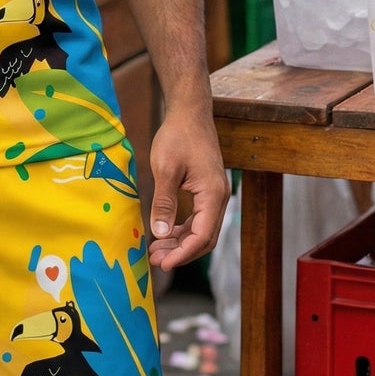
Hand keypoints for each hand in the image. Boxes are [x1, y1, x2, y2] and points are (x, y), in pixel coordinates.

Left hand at [147, 106, 229, 270]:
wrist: (189, 112)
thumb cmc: (178, 135)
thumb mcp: (165, 169)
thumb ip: (164, 202)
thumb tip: (160, 233)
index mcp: (213, 194)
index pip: (201, 236)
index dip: (182, 254)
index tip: (162, 263)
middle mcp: (219, 197)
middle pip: (204, 238)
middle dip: (181, 252)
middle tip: (155, 260)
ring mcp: (215, 194)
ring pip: (202, 230)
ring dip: (181, 243)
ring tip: (157, 250)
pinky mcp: (207, 190)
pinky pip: (199, 218)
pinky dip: (183, 229)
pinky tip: (166, 233)